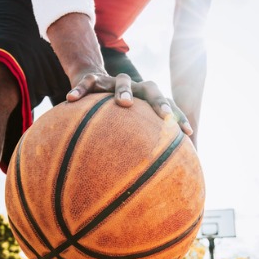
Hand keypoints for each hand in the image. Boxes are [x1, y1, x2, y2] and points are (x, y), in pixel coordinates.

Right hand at [66, 72, 193, 135]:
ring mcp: (114, 81)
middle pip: (151, 89)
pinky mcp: (94, 79)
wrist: (93, 82)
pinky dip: (79, 90)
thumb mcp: (127, 128)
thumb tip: (152, 179)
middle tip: (164, 117)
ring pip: (122, 81)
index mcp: (147, 99)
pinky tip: (70, 100)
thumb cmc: (114, 115)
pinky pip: (87, 82)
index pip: (168, 105)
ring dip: (124, 90)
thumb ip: (138, 146)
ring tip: (123, 102)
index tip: (188, 133)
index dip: (179, 117)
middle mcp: (135, 88)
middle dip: (159, 102)